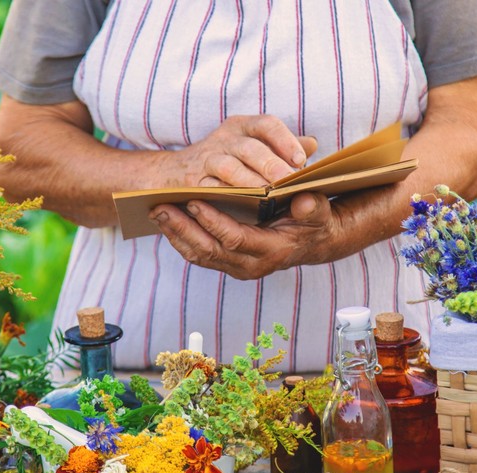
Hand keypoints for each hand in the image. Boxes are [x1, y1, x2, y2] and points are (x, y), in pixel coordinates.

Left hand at [149, 192, 339, 278]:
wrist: (310, 242)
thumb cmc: (313, 222)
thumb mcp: (318, 213)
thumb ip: (312, 208)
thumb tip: (303, 202)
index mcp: (271, 251)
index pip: (234, 239)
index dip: (212, 222)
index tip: (193, 201)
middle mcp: (251, 265)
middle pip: (208, 250)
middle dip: (182, 228)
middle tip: (161, 208)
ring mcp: (237, 267)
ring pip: (199, 255)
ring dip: (176, 234)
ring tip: (157, 212)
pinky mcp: (227, 264)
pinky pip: (199, 254)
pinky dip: (180, 238)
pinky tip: (167, 221)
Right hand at [156, 115, 317, 188]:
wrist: (172, 174)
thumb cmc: (223, 160)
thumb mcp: (251, 146)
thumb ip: (282, 146)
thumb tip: (312, 145)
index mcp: (242, 127)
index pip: (266, 124)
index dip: (284, 139)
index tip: (301, 159)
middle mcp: (224, 139)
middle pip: (250, 147)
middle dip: (270, 164)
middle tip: (287, 182)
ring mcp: (206, 159)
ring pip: (229, 168)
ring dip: (249, 182)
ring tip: (268, 196)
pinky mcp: (192, 181)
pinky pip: (210, 189)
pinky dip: (226, 198)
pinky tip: (243, 209)